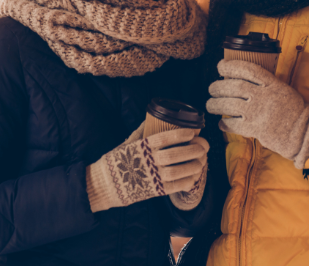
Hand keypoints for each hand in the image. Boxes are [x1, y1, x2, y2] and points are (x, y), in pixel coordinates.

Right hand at [86, 124, 208, 211]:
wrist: (104, 185)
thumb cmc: (117, 160)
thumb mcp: (127, 142)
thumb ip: (141, 131)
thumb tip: (151, 118)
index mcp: (142, 147)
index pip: (164, 138)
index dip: (180, 134)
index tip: (192, 132)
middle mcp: (148, 161)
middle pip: (175, 155)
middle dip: (193, 150)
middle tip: (204, 146)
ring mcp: (151, 177)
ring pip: (177, 171)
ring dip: (193, 165)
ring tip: (202, 160)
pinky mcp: (154, 191)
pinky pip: (174, 187)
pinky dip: (187, 181)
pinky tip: (194, 176)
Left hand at [206, 59, 308, 168]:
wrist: (302, 132)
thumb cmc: (292, 109)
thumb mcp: (281, 88)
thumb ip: (264, 83)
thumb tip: (239, 78)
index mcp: (271, 83)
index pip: (247, 69)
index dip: (231, 66)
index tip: (220, 66)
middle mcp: (263, 96)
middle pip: (234, 86)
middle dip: (218, 86)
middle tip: (211, 88)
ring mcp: (258, 113)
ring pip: (230, 105)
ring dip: (216, 104)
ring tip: (210, 104)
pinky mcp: (255, 129)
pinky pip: (234, 125)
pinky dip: (225, 123)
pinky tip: (221, 122)